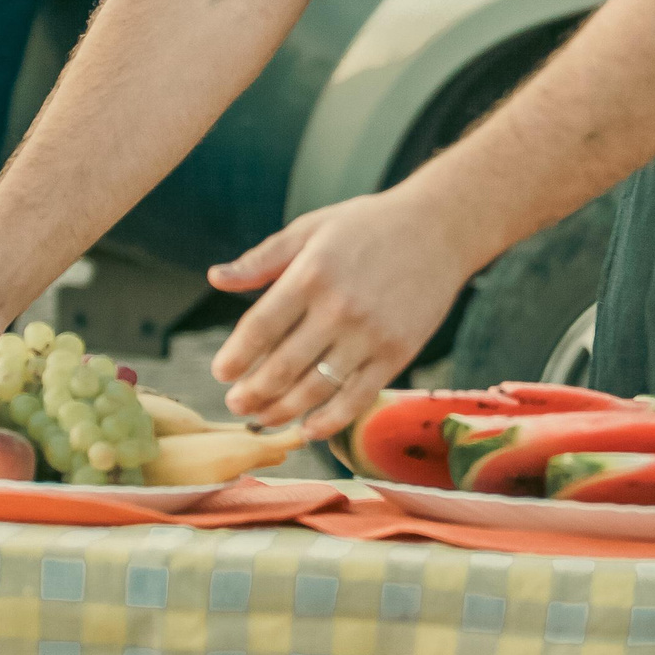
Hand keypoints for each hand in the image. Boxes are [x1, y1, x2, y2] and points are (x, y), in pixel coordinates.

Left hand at [208, 190, 483, 438]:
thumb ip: (263, 258)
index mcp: (312, 274)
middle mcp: (339, 308)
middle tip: (236, 404)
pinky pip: (356, 399)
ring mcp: (370, 335)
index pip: (259, 328)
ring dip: (281, 412)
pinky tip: (307, 429)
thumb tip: (215, 278)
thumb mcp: (312, 228)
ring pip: (314, 390)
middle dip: (251, 394)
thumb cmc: (369, 225)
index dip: (234, 358)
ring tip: (262, 418)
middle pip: (281, 367)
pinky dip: (328, 422)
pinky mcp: (397, 354)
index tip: (221, 372)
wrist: (439, 228)